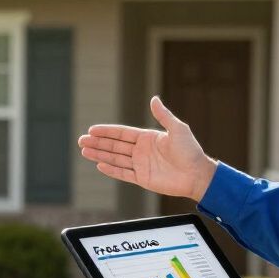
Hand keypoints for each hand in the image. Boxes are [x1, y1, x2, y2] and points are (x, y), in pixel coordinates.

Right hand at [78, 95, 217, 200]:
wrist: (197, 174)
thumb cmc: (190, 151)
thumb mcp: (178, 129)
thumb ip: (163, 115)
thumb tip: (154, 99)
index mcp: (147, 138)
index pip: (122, 133)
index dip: (106, 132)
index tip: (92, 130)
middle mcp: (141, 151)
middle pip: (114, 146)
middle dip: (97, 143)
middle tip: (81, 141)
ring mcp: (141, 165)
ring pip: (115, 159)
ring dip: (100, 155)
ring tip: (84, 151)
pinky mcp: (143, 179)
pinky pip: (124, 174)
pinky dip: (112, 170)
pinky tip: (99, 165)